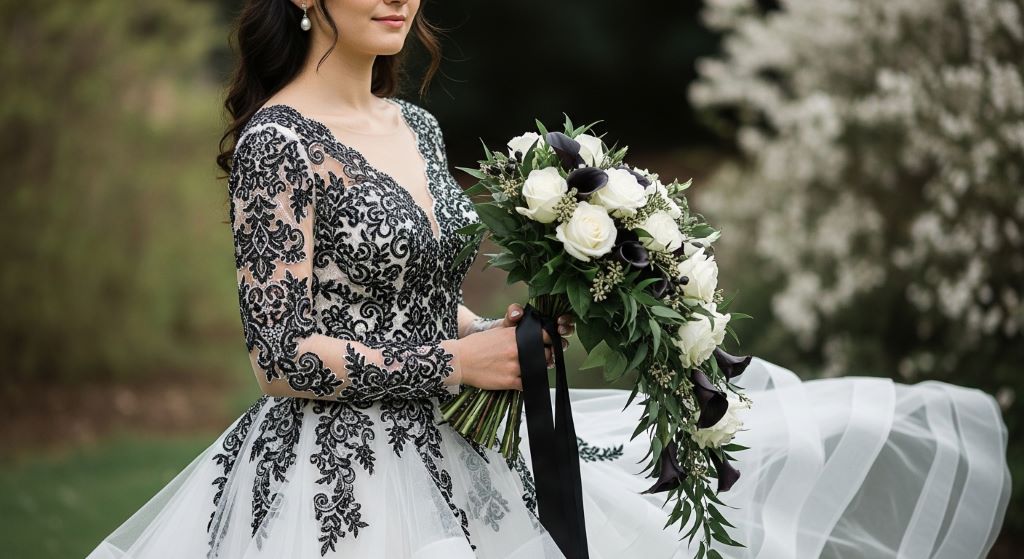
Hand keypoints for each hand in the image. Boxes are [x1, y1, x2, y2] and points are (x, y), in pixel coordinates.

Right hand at [445, 304, 573, 389]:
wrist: (460, 361)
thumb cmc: (476, 346)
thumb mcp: (497, 331)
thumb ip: (515, 331)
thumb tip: (533, 333)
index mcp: (514, 335)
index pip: (544, 336)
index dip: (550, 340)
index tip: (550, 344)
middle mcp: (516, 349)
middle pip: (545, 354)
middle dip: (545, 356)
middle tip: (541, 358)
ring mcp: (514, 366)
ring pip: (538, 369)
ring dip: (536, 369)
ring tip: (528, 368)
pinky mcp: (509, 381)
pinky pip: (527, 383)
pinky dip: (527, 382)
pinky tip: (520, 378)